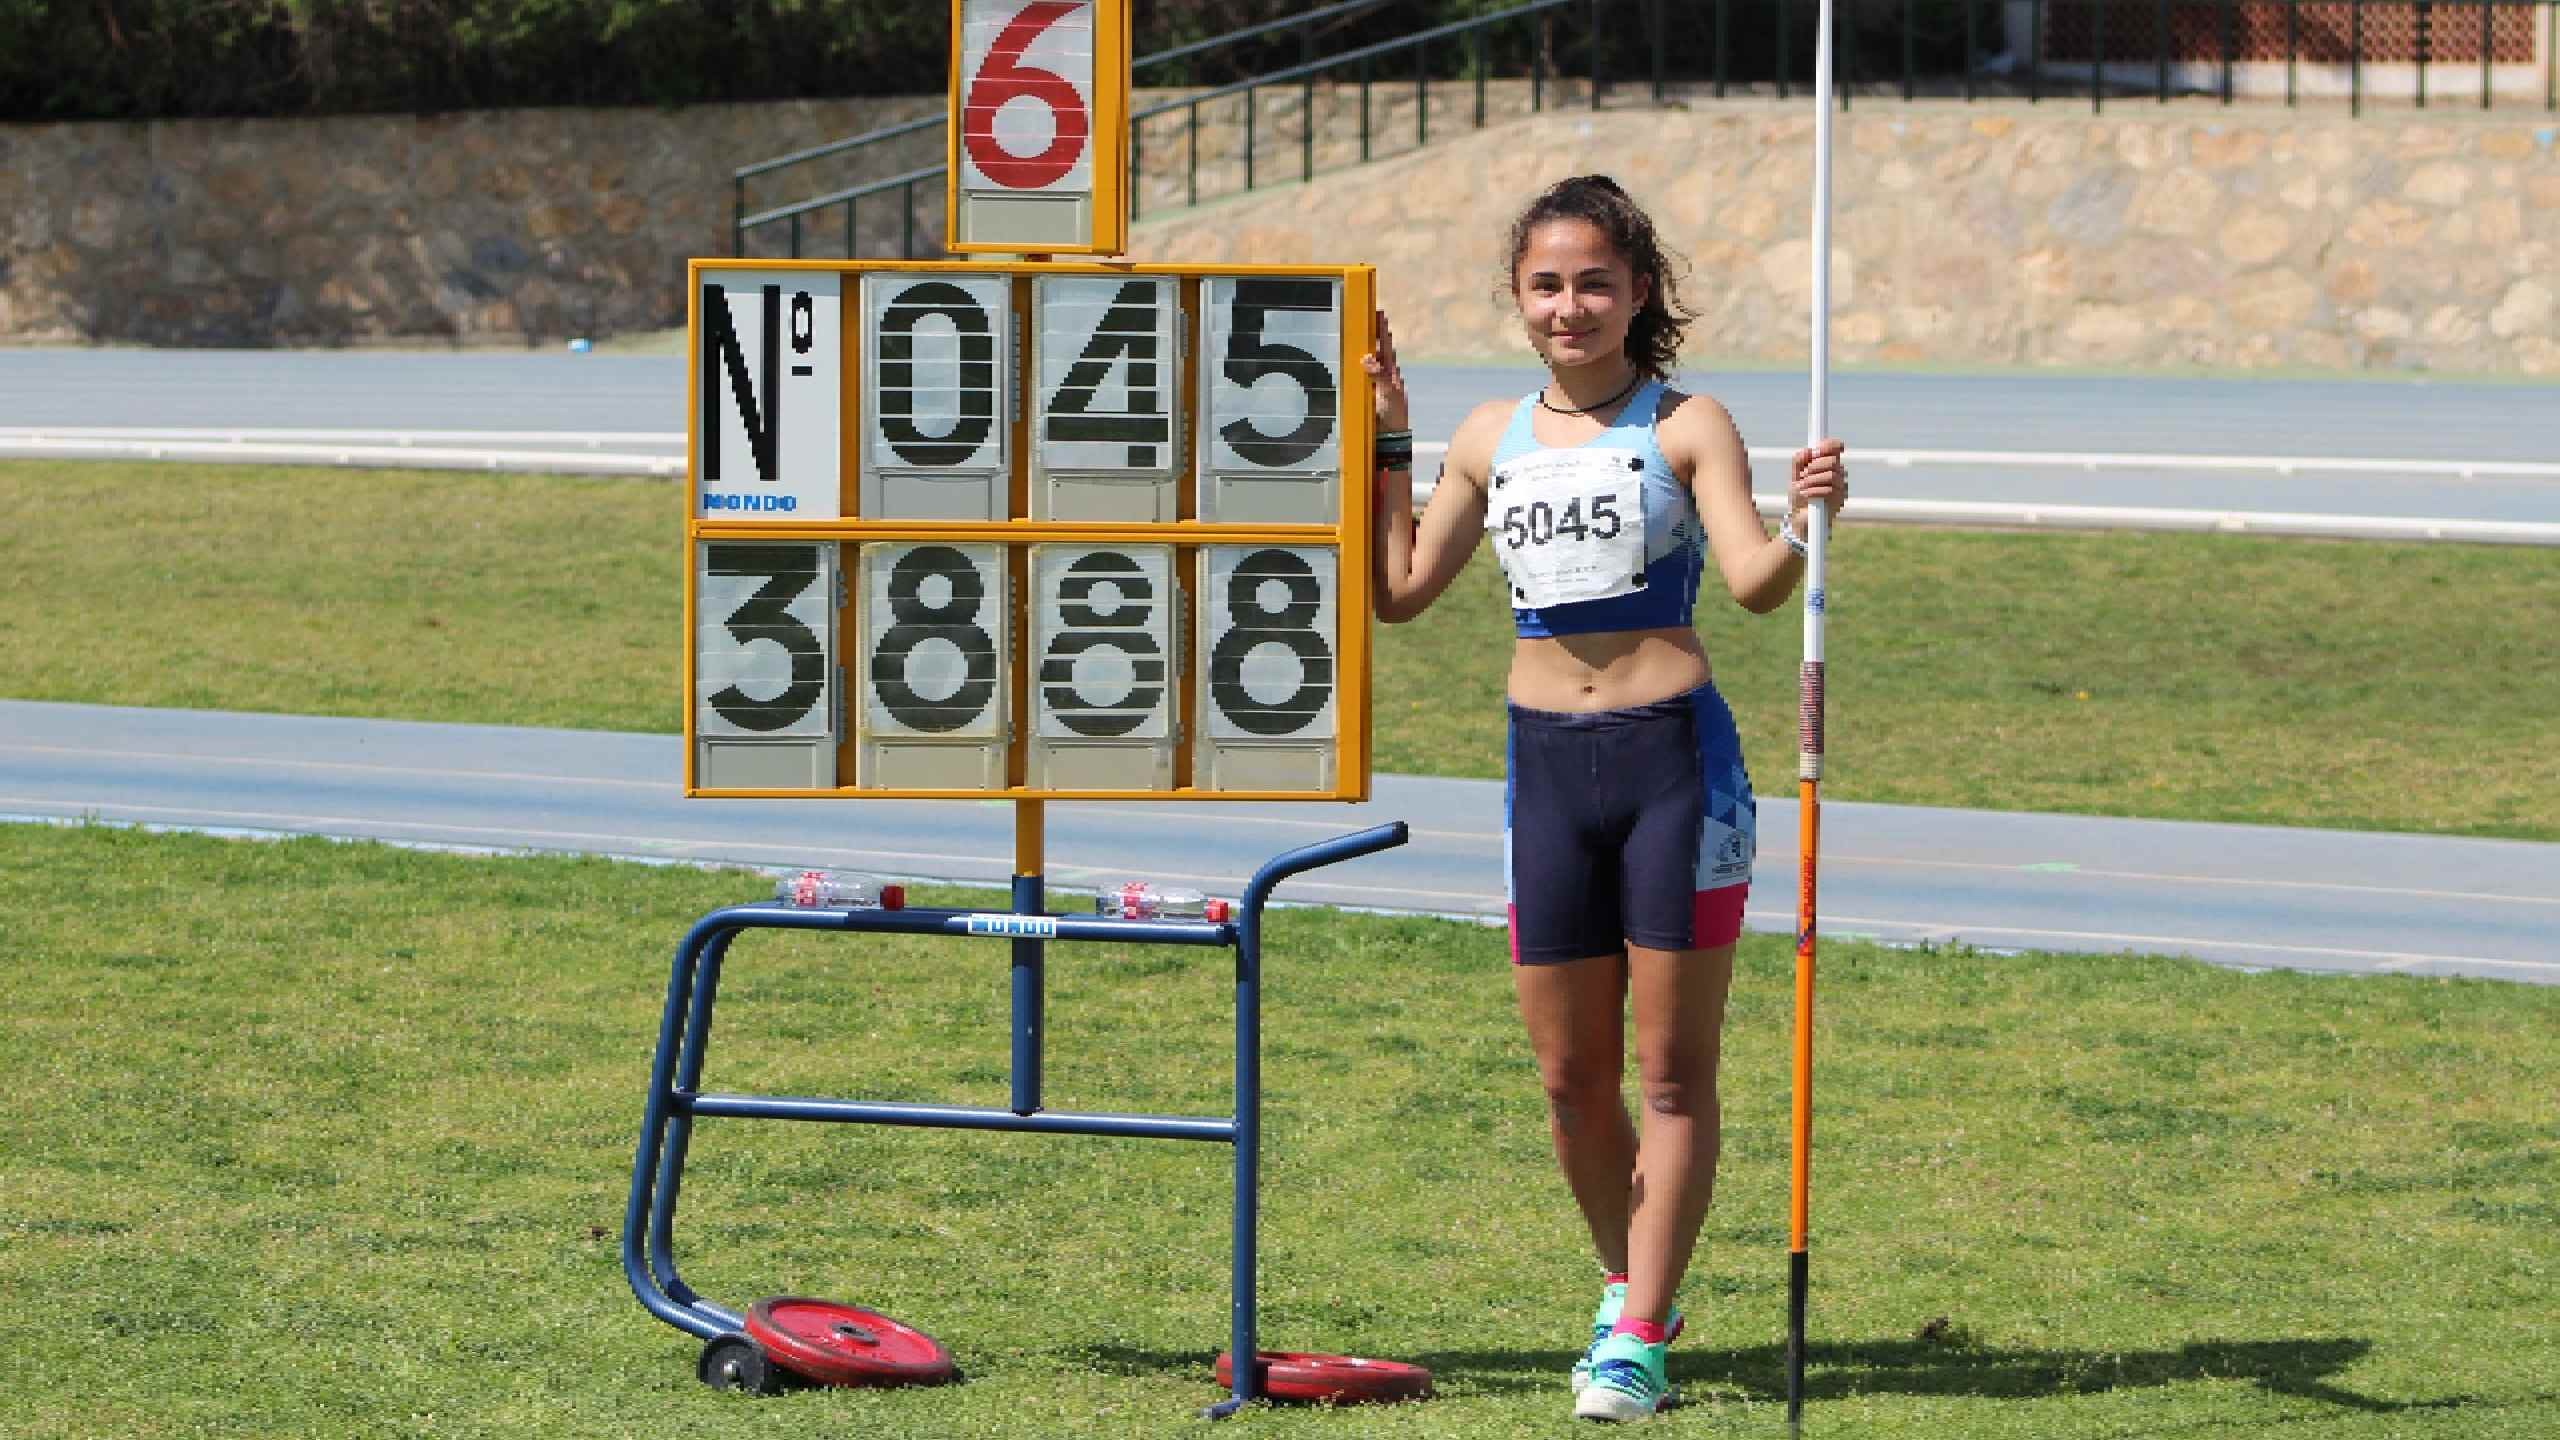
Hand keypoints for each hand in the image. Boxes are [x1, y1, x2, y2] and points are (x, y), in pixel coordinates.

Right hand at [1360, 312, 1410, 434]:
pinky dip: (1358, 365)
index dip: (1381, 330)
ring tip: (1364, 331)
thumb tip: (1366, 357)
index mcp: (1391, 373)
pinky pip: (1361, 376)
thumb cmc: (1392, 415)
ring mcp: (1375, 385)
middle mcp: (1383, 376)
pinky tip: (1355, 360)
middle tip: (1372, 315)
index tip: (1379, 313)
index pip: (1385, 346)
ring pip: (1371, 361)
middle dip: (1375, 333)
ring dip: (1367, 346)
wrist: (1389, 439)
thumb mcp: (1388, 394)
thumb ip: (1378, 376)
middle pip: (1378, 349)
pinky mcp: (1367, 395)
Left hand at [1787, 438, 1847, 538]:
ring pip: (1831, 475)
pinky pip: (1829, 490)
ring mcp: (1841, 488)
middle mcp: (1838, 474)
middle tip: (1803, 475)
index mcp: (1828, 465)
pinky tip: (1805, 495)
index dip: (1829, 445)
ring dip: (1812, 480)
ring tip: (1801, 487)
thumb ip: (1799, 461)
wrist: (1799, 519)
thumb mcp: (1794, 476)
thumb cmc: (1799, 496)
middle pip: (1832, 461)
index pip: (1836, 448)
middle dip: (1814, 466)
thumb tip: (1808, 450)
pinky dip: (1813, 491)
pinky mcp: (1839, 501)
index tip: (1816, 449)